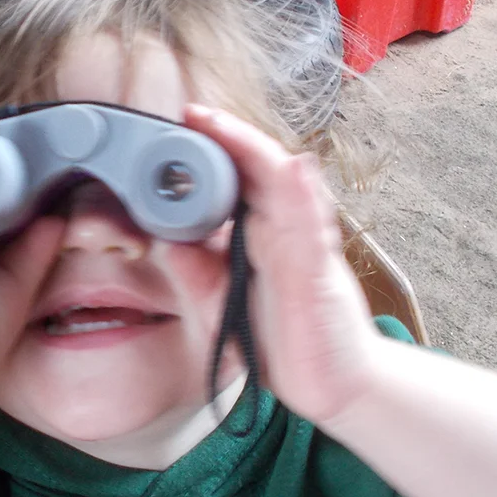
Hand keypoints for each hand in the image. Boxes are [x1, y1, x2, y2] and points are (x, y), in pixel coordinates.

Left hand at [186, 105, 384, 426]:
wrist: (331, 384)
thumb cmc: (284, 337)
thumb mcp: (221, 302)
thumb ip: (195, 271)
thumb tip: (165, 238)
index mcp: (262, 231)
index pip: (238, 177)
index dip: (213, 148)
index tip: (181, 126)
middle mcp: (286, 229)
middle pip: (261, 167)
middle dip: (228, 136)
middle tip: (193, 112)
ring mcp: (306, 245)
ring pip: (287, 183)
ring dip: (255, 150)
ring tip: (224, 125)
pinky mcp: (320, 271)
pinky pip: (313, 226)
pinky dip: (303, 194)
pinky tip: (294, 169)